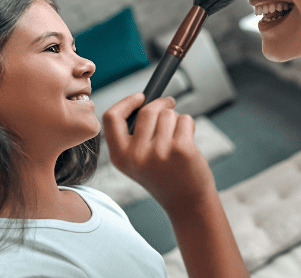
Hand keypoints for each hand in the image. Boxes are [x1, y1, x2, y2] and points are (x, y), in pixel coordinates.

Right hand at [102, 94, 215, 211]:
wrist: (187, 202)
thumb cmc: (164, 176)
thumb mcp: (138, 160)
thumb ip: (135, 134)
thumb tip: (147, 99)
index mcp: (120, 157)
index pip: (111, 117)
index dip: (127, 102)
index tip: (141, 97)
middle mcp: (136, 156)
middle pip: (147, 110)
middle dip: (161, 104)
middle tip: (170, 104)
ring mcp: (159, 153)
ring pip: (168, 114)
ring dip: (176, 118)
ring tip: (178, 137)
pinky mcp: (181, 150)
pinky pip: (184, 120)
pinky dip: (189, 125)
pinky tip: (188, 143)